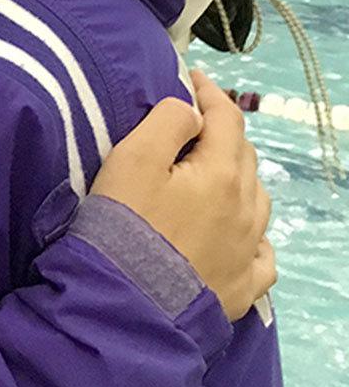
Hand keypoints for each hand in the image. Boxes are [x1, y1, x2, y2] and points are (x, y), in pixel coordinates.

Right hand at [90, 72, 274, 319]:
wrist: (125, 306)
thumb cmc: (123, 228)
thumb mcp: (133, 159)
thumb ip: (167, 122)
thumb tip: (191, 111)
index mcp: (223, 173)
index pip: (227, 118)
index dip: (209, 93)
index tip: (191, 79)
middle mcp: (247, 210)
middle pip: (244, 157)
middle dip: (222, 136)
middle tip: (193, 130)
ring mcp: (248, 252)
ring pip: (258, 202)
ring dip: (239, 182)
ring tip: (214, 180)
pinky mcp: (241, 289)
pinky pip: (263, 257)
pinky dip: (255, 238)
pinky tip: (242, 238)